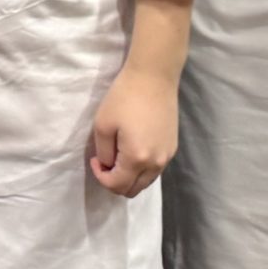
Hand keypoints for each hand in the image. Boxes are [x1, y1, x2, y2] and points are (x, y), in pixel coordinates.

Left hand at [89, 65, 178, 196]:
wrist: (153, 78)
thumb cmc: (123, 98)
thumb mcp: (103, 125)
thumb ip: (104, 152)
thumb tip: (107, 165)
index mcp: (137, 159)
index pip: (117, 185)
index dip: (101, 177)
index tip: (94, 159)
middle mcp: (156, 163)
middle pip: (134, 190)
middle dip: (115, 182)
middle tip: (105, 161)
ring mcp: (167, 157)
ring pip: (145, 182)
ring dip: (129, 176)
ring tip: (117, 154)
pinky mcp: (172, 148)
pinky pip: (155, 170)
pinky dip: (141, 168)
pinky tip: (132, 149)